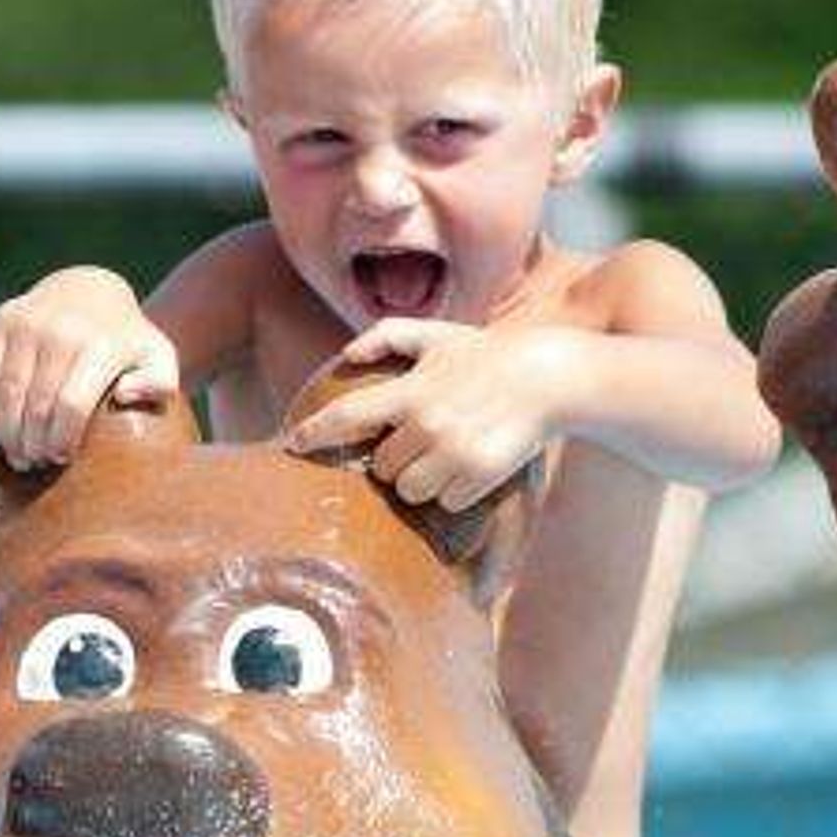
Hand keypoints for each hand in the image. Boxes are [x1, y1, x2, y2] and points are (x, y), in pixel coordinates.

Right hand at [0, 268, 177, 469]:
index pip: (71, 406)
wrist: (90, 290)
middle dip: (34, 442)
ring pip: (9, 393)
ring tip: (16, 457)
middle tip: (35, 464)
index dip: (62, 439)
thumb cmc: (125, 341)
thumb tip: (124, 394)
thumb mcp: (158, 359)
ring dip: (10, 433)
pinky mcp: (2, 321)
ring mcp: (28, 323)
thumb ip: (158, 383)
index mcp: (100, 345)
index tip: (61, 458)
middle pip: (38, 404)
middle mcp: (61, 330)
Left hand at [282, 319, 569, 510]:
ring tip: (450, 452)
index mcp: (410, 391)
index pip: (348, 416)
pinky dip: (456, 490)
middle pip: (381, 468)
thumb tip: (346, 353)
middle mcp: (427, 423)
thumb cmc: (485, 354)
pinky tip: (474, 462)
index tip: (291, 445)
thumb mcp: (438, 334)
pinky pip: (447, 502)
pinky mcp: (478, 475)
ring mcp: (453, 452)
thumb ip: (388, 336)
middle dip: (396, 458)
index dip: (315, 432)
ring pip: (410, 490)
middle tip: (425, 438)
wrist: (546, 376)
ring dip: (423, 478)